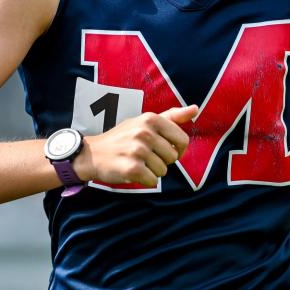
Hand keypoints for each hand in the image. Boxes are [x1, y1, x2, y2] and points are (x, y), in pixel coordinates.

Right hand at [74, 105, 197, 186]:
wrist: (93, 154)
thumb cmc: (123, 138)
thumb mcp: (145, 121)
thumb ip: (172, 116)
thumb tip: (195, 109)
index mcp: (151, 118)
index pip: (182, 140)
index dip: (175, 149)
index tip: (162, 148)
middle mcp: (145, 132)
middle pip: (173, 157)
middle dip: (162, 160)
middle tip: (144, 155)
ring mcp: (138, 150)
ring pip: (163, 170)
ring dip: (152, 171)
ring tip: (136, 162)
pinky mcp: (132, 168)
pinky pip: (153, 181)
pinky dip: (144, 180)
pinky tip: (132, 171)